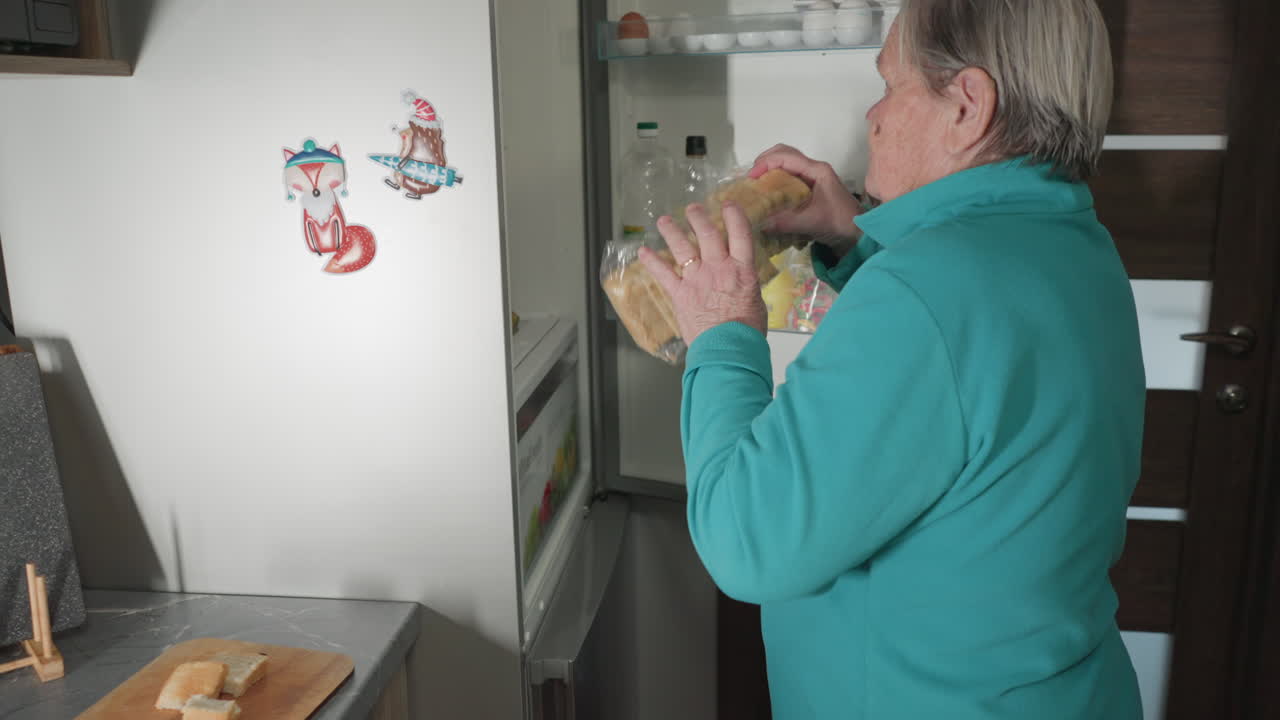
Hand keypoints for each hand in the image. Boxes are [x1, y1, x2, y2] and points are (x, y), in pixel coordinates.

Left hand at [637, 203, 766, 346]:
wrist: (728, 349)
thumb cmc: (746, 332)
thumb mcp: (756, 302)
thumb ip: (746, 286)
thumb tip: (743, 284)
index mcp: (741, 270)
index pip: (740, 233)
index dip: (734, 215)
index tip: (729, 205)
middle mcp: (718, 268)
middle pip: (707, 233)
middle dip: (698, 217)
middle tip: (693, 208)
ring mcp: (697, 279)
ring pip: (682, 247)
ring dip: (671, 230)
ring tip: (664, 220)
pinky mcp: (680, 294)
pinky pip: (663, 273)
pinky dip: (651, 261)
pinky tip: (643, 252)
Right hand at [749, 144, 861, 237]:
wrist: (859, 233)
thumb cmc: (840, 223)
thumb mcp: (812, 222)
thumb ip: (786, 222)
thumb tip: (760, 222)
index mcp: (817, 171)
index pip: (785, 156)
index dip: (765, 164)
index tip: (751, 178)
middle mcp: (814, 169)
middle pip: (784, 152)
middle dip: (764, 161)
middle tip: (751, 178)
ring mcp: (813, 176)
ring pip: (786, 162)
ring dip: (769, 169)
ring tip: (756, 185)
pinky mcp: (811, 186)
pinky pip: (789, 175)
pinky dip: (775, 179)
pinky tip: (768, 193)